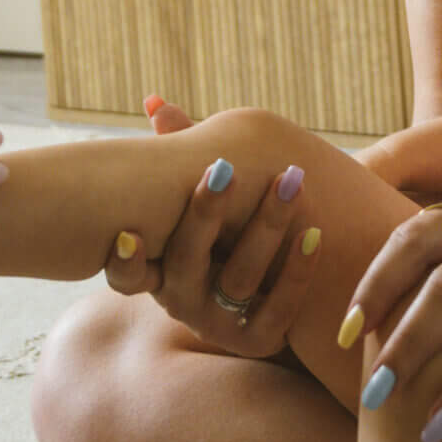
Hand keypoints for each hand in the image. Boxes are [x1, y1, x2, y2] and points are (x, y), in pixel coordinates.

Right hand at [99, 95, 321, 356]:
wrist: (280, 294)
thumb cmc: (229, 223)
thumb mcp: (203, 192)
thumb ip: (179, 152)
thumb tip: (154, 99)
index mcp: (157, 268)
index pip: (127, 275)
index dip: (125, 260)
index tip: (128, 232)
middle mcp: (180, 302)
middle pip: (187, 261)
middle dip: (205, 213)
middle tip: (225, 168)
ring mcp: (220, 325)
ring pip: (237, 279)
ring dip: (265, 227)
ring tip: (291, 182)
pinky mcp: (261, 342)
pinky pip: (279, 309)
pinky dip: (296, 269)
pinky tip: (316, 232)